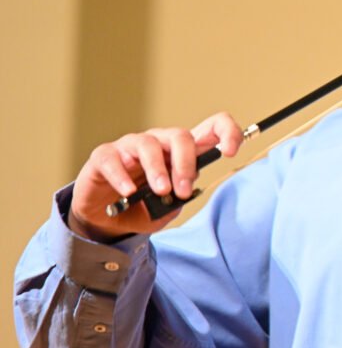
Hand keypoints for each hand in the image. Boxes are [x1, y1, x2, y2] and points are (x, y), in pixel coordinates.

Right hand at [68, 112, 242, 241]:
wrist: (105, 219)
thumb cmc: (142, 208)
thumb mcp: (167, 208)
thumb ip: (177, 200)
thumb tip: (181, 193)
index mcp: (180, 152)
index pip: (211, 128)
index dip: (227, 133)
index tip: (231, 152)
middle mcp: (158, 142)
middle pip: (180, 136)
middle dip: (185, 163)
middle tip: (183, 191)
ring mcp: (130, 146)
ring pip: (148, 144)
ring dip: (157, 169)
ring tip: (161, 190)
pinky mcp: (104, 156)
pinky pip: (113, 158)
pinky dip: (122, 175)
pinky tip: (128, 191)